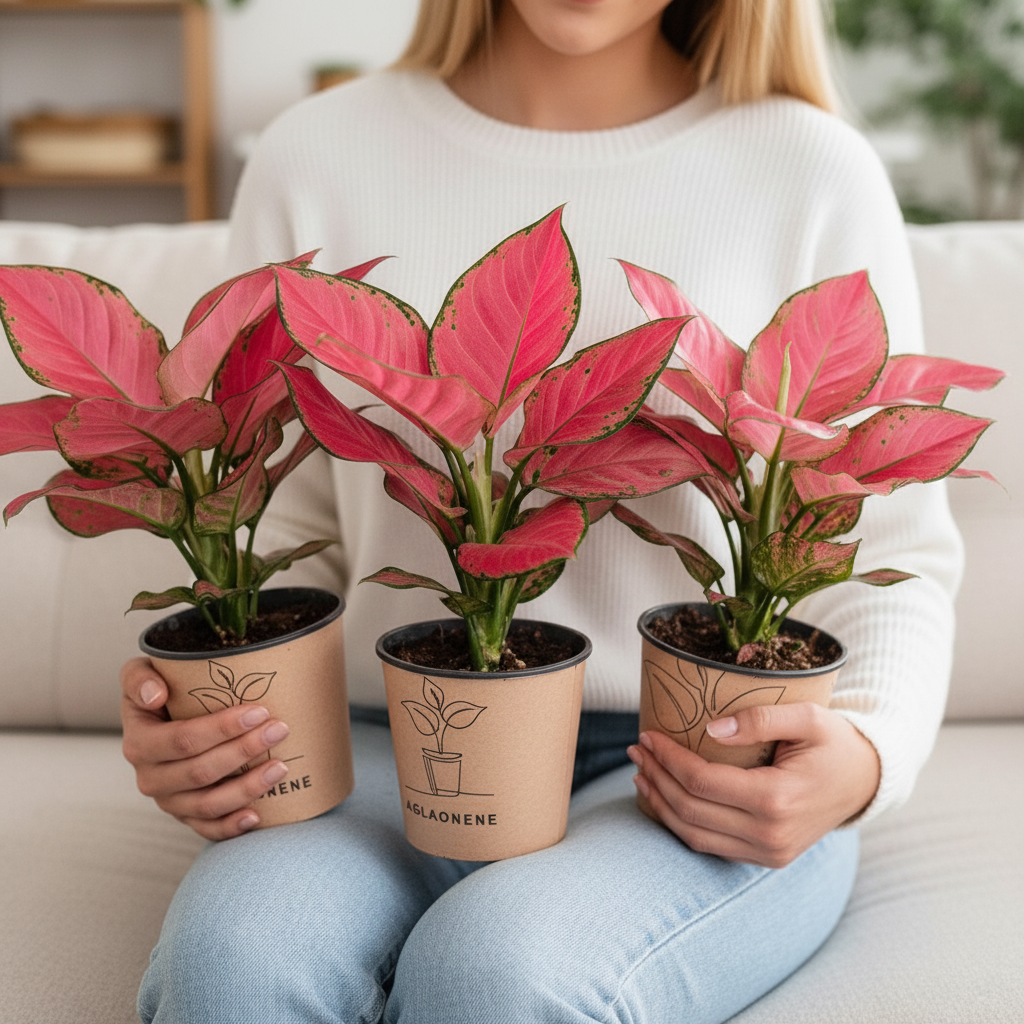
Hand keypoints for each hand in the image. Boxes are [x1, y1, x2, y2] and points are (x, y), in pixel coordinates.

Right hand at [120, 657, 292, 840]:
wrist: (162, 719)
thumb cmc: (160, 691)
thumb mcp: (139, 674)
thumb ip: (138, 678)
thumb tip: (155, 695)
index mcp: (139, 743)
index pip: (182, 740)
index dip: (221, 728)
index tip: (259, 711)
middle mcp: (150, 777)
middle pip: (201, 771)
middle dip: (244, 751)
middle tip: (279, 730)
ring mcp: (169, 801)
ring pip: (208, 804)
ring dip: (247, 788)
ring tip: (281, 767)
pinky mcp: (186, 816)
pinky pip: (208, 829)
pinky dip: (231, 826)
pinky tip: (257, 816)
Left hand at [627, 702, 880, 867]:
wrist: (866, 781)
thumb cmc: (835, 743)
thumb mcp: (808, 717)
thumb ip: (761, 718)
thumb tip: (710, 729)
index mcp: (778, 800)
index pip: (702, 782)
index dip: (668, 758)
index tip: (648, 733)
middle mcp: (770, 835)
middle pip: (690, 810)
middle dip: (656, 777)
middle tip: (637, 748)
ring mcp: (768, 852)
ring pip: (694, 835)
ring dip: (661, 802)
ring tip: (642, 771)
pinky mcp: (766, 858)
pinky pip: (710, 845)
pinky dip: (680, 823)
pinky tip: (665, 796)